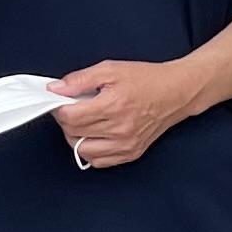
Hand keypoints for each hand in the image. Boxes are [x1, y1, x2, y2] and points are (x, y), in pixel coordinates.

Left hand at [54, 58, 198, 170]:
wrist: (176, 92)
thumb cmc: (146, 79)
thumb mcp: (110, 69)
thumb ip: (80, 80)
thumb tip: (55, 89)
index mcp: (113, 106)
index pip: (70, 116)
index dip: (58, 108)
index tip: (59, 101)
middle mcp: (120, 129)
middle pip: (73, 133)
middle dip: (66, 120)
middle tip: (72, 107)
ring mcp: (126, 144)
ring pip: (83, 150)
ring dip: (75, 136)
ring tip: (83, 121)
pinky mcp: (131, 153)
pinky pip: (99, 161)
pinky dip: (90, 150)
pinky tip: (94, 135)